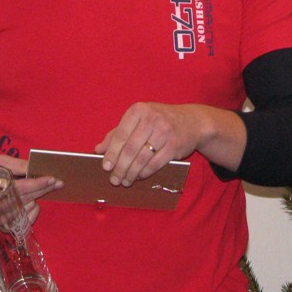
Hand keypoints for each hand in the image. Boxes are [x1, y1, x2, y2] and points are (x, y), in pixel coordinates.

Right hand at [0, 154, 62, 223]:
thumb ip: (17, 165)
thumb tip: (34, 167)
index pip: (23, 187)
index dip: (40, 183)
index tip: (54, 179)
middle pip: (29, 197)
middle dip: (45, 189)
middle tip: (57, 182)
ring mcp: (0, 218)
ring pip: (28, 208)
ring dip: (37, 198)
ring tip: (37, 189)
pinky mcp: (2, 226)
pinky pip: (25, 220)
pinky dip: (32, 211)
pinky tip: (31, 202)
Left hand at [94, 102, 245, 186]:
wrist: (192, 121)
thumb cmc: (160, 120)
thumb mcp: (139, 120)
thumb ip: (118, 133)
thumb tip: (99, 150)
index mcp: (139, 110)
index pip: (120, 134)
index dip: (111, 152)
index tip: (105, 166)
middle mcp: (152, 119)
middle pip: (130, 149)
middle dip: (120, 167)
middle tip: (114, 179)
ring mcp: (164, 132)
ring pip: (142, 158)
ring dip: (131, 173)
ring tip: (125, 182)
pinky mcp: (174, 146)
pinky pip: (155, 163)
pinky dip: (145, 173)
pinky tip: (139, 177)